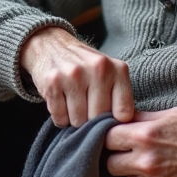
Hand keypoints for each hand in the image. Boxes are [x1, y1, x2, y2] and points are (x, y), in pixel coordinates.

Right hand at [19, 27, 134, 126]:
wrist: (52, 45)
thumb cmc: (85, 67)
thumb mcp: (110, 74)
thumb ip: (120, 98)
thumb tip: (124, 131)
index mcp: (118, 69)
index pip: (124, 113)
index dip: (114, 122)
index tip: (107, 118)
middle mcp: (98, 69)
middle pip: (99, 119)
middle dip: (92, 121)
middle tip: (86, 109)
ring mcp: (74, 75)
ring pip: (78, 121)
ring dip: (74, 120)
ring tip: (73, 104)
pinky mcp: (53, 82)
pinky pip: (60, 118)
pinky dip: (60, 117)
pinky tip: (61, 103)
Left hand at [104, 107, 176, 176]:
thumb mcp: (169, 114)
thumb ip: (140, 118)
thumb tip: (116, 118)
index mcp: (144, 135)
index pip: (106, 139)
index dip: (110, 137)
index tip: (116, 138)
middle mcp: (145, 161)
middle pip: (110, 164)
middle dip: (117, 157)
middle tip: (130, 152)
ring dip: (133, 172)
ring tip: (152, 162)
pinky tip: (162, 174)